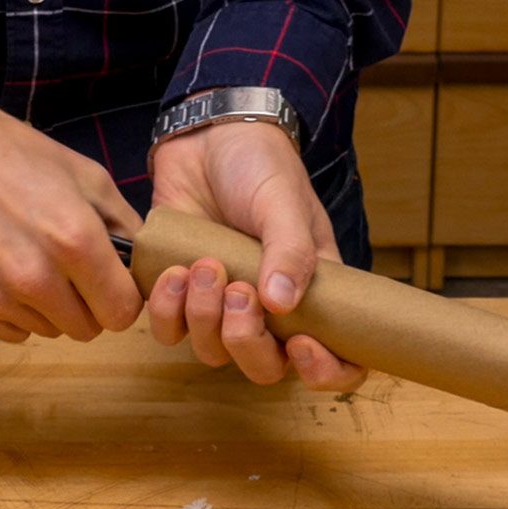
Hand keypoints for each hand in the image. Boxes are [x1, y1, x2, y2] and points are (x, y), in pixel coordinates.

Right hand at [0, 83, 144, 342]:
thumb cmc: (15, 156)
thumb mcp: (88, 177)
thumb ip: (126, 227)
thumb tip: (146, 266)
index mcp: (74, 241)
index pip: (123, 312)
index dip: (123, 297)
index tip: (113, 280)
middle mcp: (33, 278)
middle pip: (88, 329)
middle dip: (89, 304)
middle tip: (72, 269)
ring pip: (50, 331)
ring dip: (51, 307)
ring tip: (31, 260)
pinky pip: (12, 331)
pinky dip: (15, 310)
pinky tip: (1, 268)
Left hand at [146, 121, 366, 391]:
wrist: (207, 136)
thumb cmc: (260, 166)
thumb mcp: (283, 202)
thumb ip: (289, 250)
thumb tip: (282, 305)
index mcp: (314, 292)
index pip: (338, 359)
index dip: (325, 372)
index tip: (301, 345)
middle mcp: (271, 309)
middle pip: (265, 367)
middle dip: (248, 342)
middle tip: (239, 292)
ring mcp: (223, 304)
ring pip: (214, 352)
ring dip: (205, 318)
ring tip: (204, 265)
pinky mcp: (181, 293)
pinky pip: (170, 331)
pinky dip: (169, 310)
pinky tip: (175, 271)